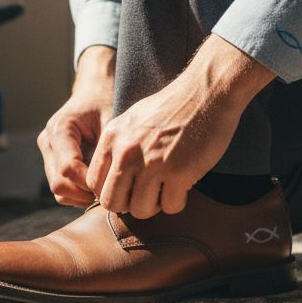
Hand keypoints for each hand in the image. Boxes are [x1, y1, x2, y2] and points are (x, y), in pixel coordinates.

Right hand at [37, 45, 115, 205]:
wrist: (93, 93)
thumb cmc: (105, 104)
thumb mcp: (111, 122)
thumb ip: (107, 151)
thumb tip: (110, 184)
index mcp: (59, 129)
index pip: (68, 168)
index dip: (89, 183)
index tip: (111, 185)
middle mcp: (47, 141)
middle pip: (58, 183)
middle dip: (85, 193)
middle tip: (110, 191)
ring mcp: (46, 152)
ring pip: (57, 190)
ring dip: (81, 196)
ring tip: (104, 188)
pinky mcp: (50, 161)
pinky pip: (60, 189)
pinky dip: (77, 194)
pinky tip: (96, 185)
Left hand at [85, 34, 274, 218]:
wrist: (207, 92)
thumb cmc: (174, 107)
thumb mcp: (133, 120)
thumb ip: (118, 146)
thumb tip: (112, 179)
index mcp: (112, 137)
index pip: (94, 183)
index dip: (113, 192)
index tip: (130, 188)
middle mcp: (126, 152)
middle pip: (112, 203)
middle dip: (131, 204)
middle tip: (149, 194)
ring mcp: (151, 163)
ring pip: (140, 210)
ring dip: (156, 205)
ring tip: (167, 188)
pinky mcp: (178, 172)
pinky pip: (170, 207)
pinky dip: (178, 201)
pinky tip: (184, 183)